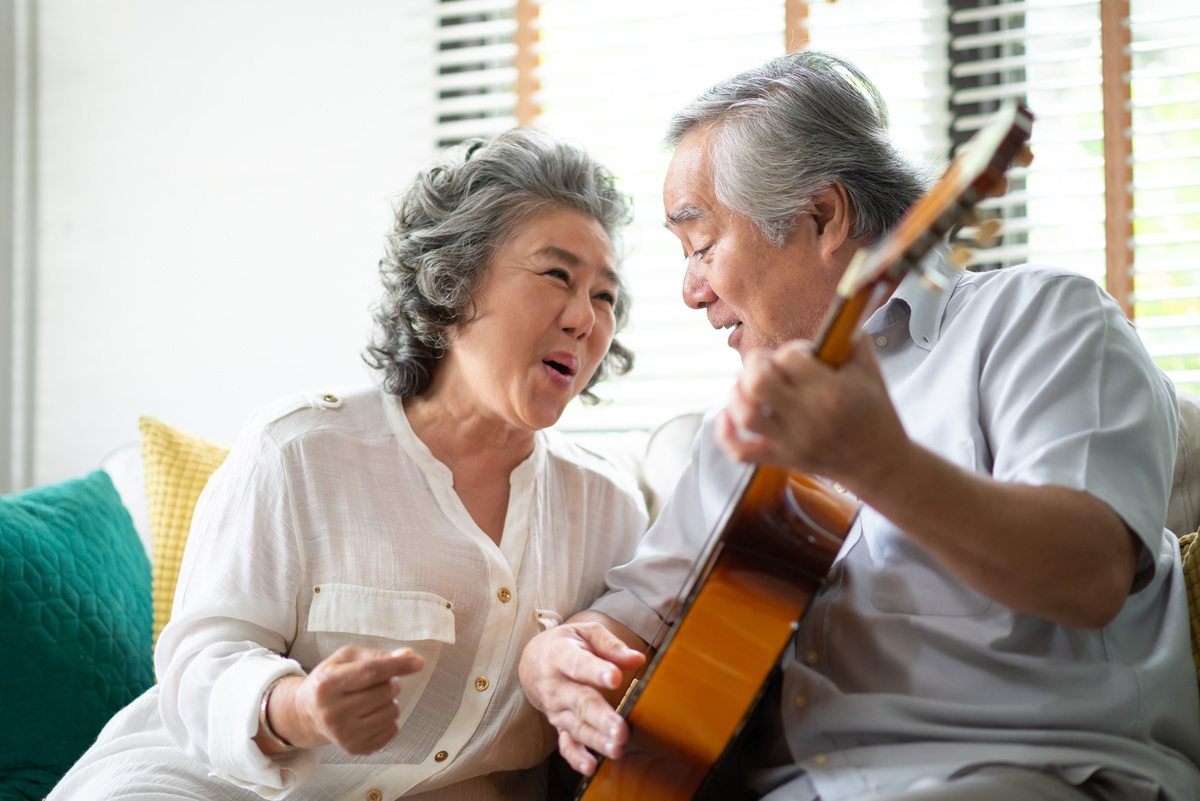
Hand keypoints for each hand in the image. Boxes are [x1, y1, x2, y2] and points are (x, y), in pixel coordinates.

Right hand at [266, 645, 424, 755]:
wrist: (308, 713)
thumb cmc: (330, 680)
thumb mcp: (345, 659)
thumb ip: (376, 655)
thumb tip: (409, 656)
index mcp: (328, 684)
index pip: (370, 672)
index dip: (398, 665)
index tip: (419, 662)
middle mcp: (333, 712)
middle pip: (385, 692)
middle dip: (391, 683)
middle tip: (379, 682)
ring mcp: (343, 734)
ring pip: (392, 712)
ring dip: (390, 702)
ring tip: (372, 699)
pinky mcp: (354, 749)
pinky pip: (392, 730)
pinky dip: (388, 719)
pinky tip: (371, 715)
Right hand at [519, 618, 645, 775]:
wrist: (533, 662)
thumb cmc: (567, 644)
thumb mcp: (585, 633)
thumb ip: (610, 645)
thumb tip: (637, 659)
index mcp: (560, 656)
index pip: (578, 664)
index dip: (596, 671)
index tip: (615, 678)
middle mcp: (556, 685)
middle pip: (579, 702)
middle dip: (601, 717)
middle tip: (621, 729)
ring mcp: (556, 709)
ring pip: (576, 726)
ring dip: (596, 740)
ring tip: (616, 748)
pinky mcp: (559, 726)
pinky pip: (565, 744)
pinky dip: (576, 757)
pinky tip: (590, 766)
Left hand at [717, 339, 905, 491]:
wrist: (880, 463)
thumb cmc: (875, 413)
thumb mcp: (871, 371)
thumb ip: (852, 338)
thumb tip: (837, 310)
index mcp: (831, 390)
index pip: (790, 357)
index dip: (791, 350)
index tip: (801, 358)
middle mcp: (808, 416)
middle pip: (758, 382)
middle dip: (755, 364)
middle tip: (765, 365)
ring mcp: (791, 441)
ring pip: (745, 413)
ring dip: (738, 392)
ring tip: (748, 385)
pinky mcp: (781, 459)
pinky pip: (741, 451)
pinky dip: (725, 433)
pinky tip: (728, 416)